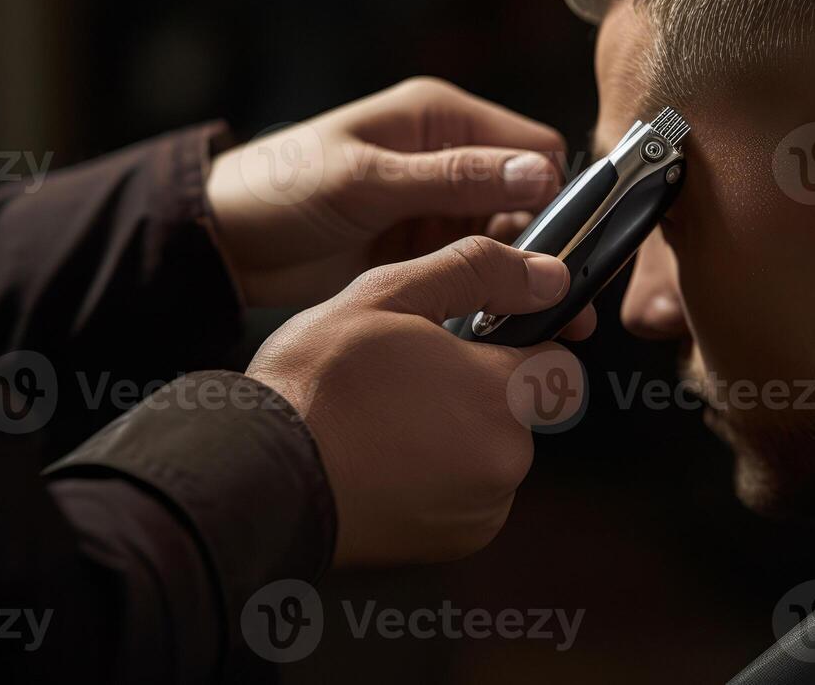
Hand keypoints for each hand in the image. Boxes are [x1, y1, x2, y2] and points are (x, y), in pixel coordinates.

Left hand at [206, 77, 566, 307]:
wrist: (225, 243)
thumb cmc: (281, 189)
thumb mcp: (367, 180)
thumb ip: (453, 178)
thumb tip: (538, 173)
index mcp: (439, 117)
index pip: (530, 145)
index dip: (555, 190)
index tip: (568, 244)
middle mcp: (448, 157)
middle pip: (527, 196)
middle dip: (547, 244)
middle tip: (566, 301)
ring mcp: (437, 205)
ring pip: (507, 237)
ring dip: (521, 273)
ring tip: (540, 322)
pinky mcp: (423, 246)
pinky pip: (475, 266)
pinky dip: (489, 290)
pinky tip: (499, 322)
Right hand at [246, 236, 586, 566]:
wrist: (258, 475)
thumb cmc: (314, 386)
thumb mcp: (388, 293)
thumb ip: (479, 273)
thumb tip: (547, 277)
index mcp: (500, 391)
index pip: (556, 359)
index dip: (519, 340)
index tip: (480, 340)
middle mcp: (506, 456)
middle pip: (521, 406)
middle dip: (480, 386)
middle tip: (412, 376)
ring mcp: (485, 506)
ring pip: (494, 448)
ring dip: (461, 432)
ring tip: (391, 418)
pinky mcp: (458, 541)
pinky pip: (473, 493)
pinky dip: (445, 476)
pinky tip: (390, 458)